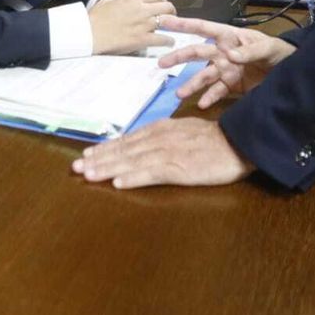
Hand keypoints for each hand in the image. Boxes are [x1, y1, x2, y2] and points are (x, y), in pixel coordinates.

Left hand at [72, 118, 252, 189]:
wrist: (239, 141)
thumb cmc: (215, 140)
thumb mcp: (185, 131)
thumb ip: (164, 136)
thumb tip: (145, 143)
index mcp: (161, 130)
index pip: (127, 140)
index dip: (106, 148)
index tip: (87, 155)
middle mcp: (160, 138)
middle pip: (123, 150)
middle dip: (98, 159)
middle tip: (75, 167)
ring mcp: (169, 153)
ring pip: (131, 162)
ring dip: (108, 169)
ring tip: (87, 175)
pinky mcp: (180, 168)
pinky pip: (152, 174)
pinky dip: (134, 178)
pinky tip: (119, 184)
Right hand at [89, 0, 173, 54]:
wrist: (89, 34)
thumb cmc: (95, 18)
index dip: (161, 0)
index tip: (161, 4)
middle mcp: (141, 9)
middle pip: (166, 6)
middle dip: (170, 10)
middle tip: (170, 15)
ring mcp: (143, 24)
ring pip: (167, 21)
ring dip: (172, 24)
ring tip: (172, 28)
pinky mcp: (142, 38)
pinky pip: (162, 38)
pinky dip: (168, 40)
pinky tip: (169, 42)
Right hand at [157, 15, 294, 108]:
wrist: (290, 74)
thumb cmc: (279, 52)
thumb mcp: (269, 48)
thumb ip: (251, 51)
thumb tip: (230, 55)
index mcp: (230, 37)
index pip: (205, 28)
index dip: (185, 24)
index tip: (166, 21)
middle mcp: (223, 53)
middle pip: (197, 53)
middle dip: (179, 57)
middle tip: (162, 63)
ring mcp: (226, 70)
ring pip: (204, 76)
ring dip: (191, 84)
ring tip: (179, 93)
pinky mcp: (231, 86)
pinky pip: (217, 91)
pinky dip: (209, 98)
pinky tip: (202, 104)